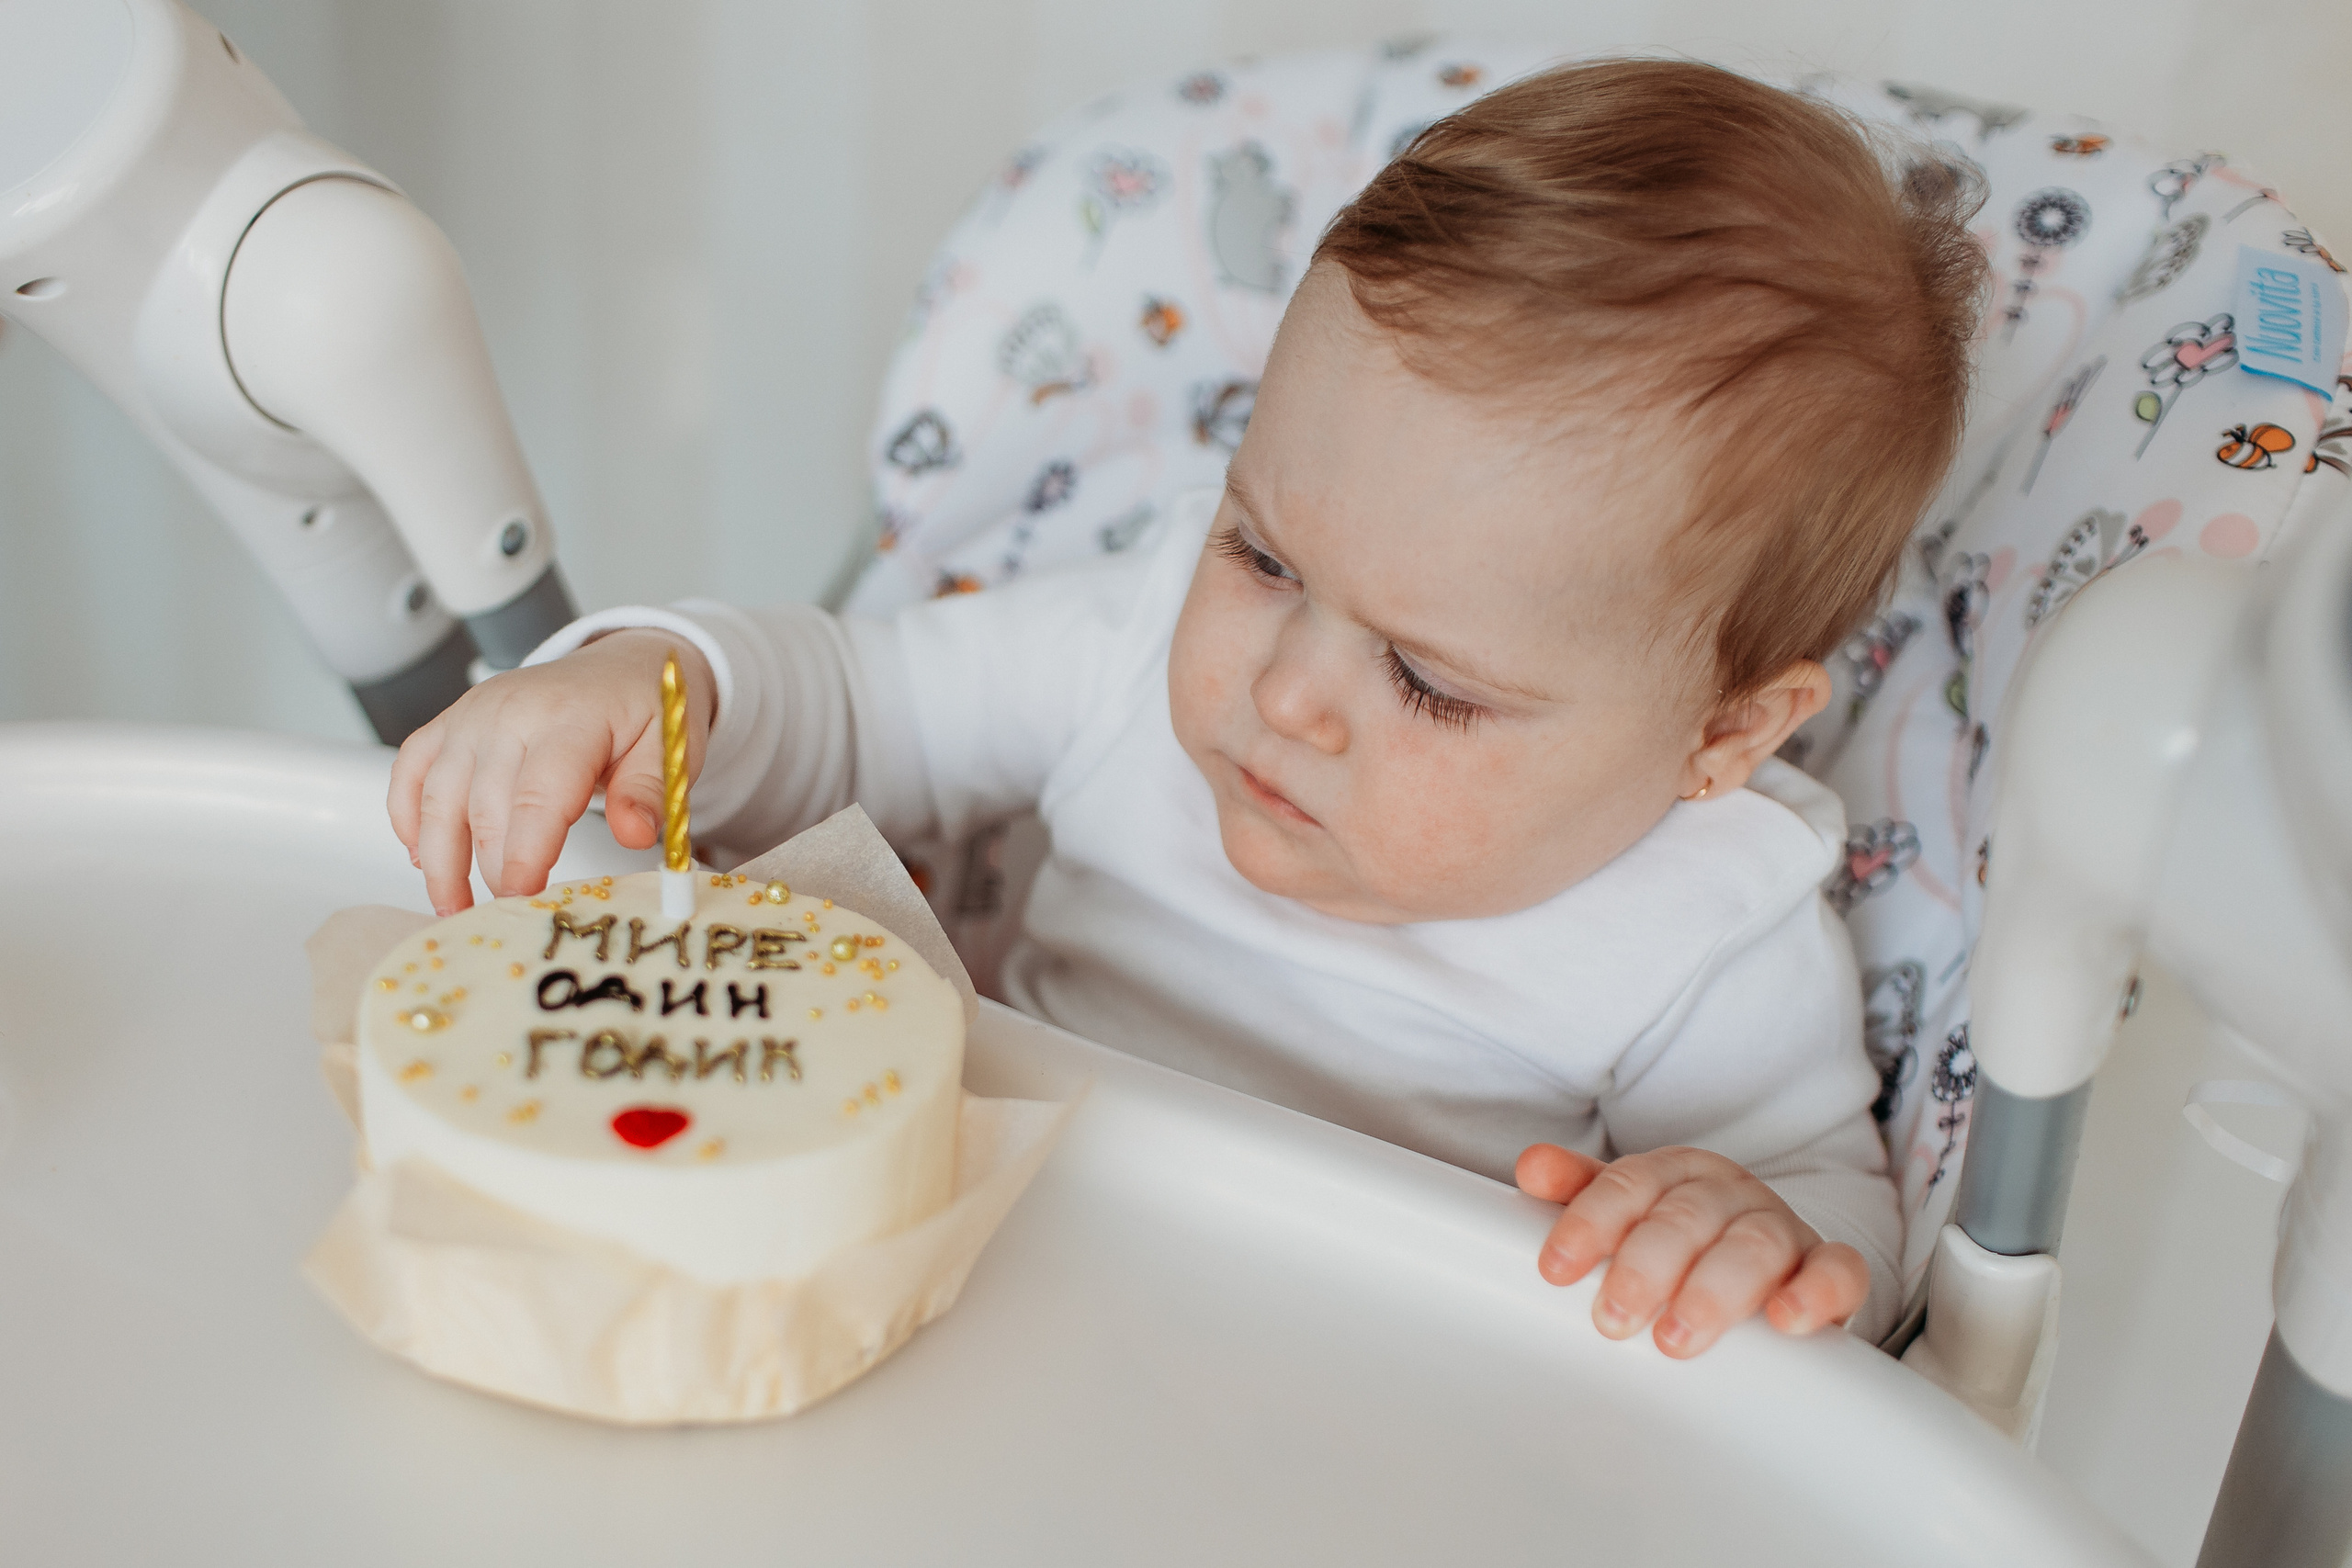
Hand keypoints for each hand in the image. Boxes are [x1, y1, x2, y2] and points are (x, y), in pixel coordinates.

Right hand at [387, 630, 715, 913]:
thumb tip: (634, 834)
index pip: (539, 791)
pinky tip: (421, 857)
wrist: (619, 666)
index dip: (526, 851)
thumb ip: (650, 791)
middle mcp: (511, 711)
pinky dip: (407, 816)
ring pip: (437, 794)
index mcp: (572, 717)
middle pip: (485, 802)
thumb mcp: (671, 745)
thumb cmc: (644, 710)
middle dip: (491, 867)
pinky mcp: (449, 722)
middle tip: (507, 915)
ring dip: (439, 858)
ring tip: (454, 906)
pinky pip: (410, 770)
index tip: (524, 896)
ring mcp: (472, 714)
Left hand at [1515, 1143, 1867, 1357]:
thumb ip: (1581, 1191)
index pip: (1629, 1186)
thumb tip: (1531, 1168)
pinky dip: (1815, 1293)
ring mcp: (1783, 1229)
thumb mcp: (1629, 1213)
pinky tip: (1785, 1320)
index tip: (1556, 1269)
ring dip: (1713, 1290)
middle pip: (1686, 1218)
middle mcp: (1730, 1193)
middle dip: (1645, 1267)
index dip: (1592, 1223)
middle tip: (1612, 1319)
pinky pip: (1837, 1271)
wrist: (1771, 1265)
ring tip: (1675, 1338)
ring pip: (1754, 1246)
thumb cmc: (1685, 1242)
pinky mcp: (1828, 1270)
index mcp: (1677, 1174)